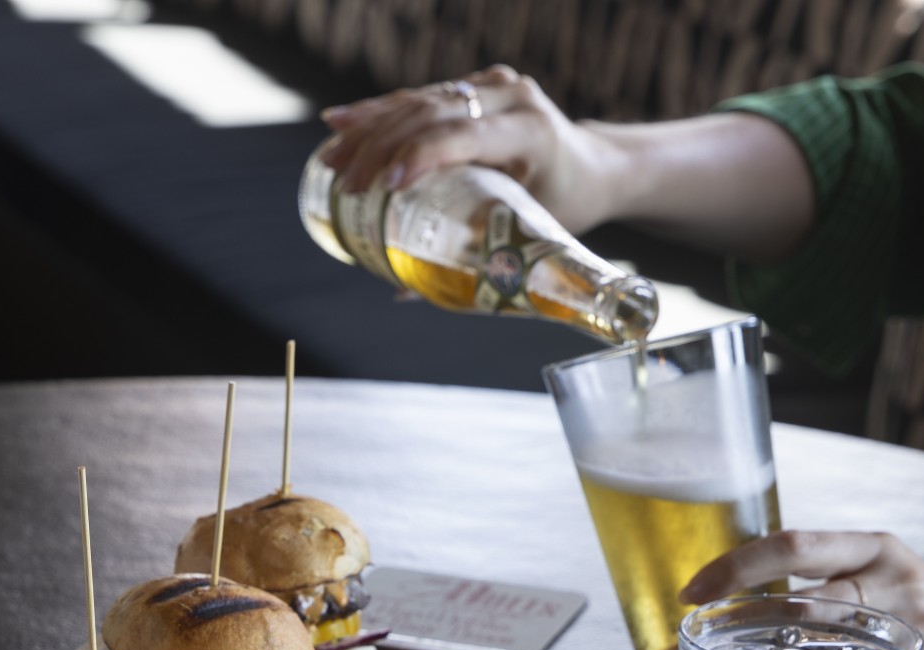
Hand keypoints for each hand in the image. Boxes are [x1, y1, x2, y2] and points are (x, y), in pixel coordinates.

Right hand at [320, 66, 626, 234]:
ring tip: (330, 157)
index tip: (383, 185)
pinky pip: (420, 96)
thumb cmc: (564, 206)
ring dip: (369, 128)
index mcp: (531, 131)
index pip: (465, 134)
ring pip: (420, 100)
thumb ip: (471, 260)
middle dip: (379, 146)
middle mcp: (512, 98)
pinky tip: (340, 121)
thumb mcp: (529, 232)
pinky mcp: (474, 86)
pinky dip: (379, 112)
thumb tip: (404, 291)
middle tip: (343, 182)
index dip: (419, 156)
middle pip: (433, 113)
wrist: (593, 165)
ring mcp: (492, 86)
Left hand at [680, 530, 923, 649]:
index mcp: (872, 548)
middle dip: (744, 630)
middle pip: (804, 604)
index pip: (794, 546)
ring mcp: (915, 630)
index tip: (692, 591)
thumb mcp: (872, 572)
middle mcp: (894, 581)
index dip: (737, 567)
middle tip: (704, 649)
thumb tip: (725, 603)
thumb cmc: (913, 604)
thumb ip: (815, 581)